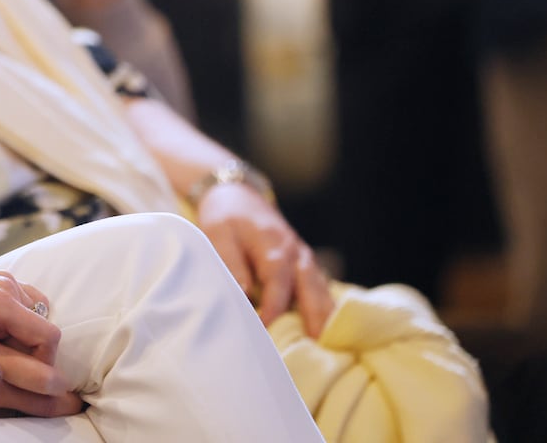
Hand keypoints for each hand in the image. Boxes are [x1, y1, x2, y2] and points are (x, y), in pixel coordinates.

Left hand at [0, 268, 63, 392]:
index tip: (23, 383)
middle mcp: (4, 285)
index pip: (47, 336)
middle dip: (31, 355)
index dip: (44, 365)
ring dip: (22, 342)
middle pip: (44, 328)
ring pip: (34, 320)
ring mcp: (1, 281)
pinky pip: (22, 310)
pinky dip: (15, 329)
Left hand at [194, 183, 334, 337]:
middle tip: (318, 352)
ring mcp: (305, 260)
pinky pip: (321, 291)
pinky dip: (325, 312)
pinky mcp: (305, 266)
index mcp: (275, 247)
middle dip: (316, 323)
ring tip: (329, 351)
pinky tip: (327, 335)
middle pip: (312, 292)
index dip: (271, 311)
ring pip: (323, 293)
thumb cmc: (226, 217)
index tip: (264, 333)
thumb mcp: (218, 233)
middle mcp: (297, 255)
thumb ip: (231, 262)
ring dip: (326, 320)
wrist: (239, 195)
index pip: (278, 285)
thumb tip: (244, 293)